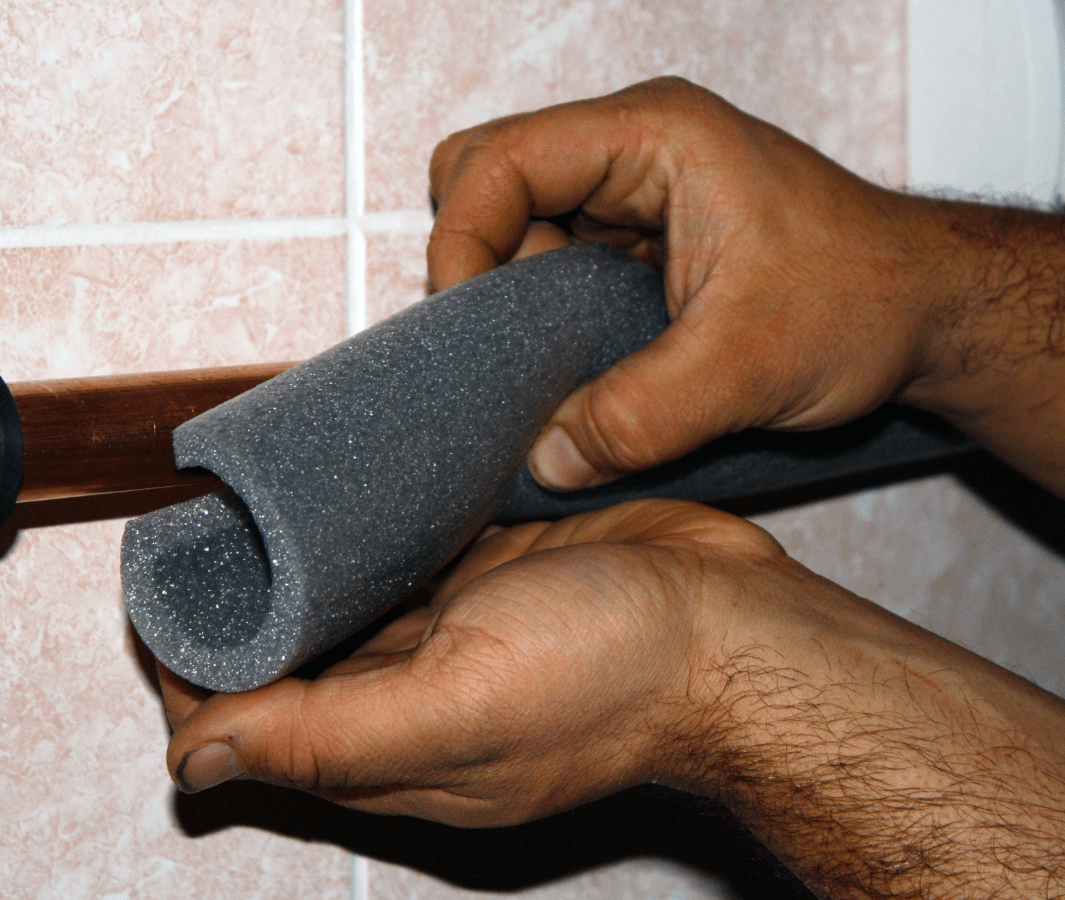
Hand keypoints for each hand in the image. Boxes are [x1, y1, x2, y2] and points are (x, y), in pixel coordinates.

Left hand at [160, 500, 785, 823]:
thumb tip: (193, 768)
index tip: (167, 600)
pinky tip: (338, 495)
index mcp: (391, 751)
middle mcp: (411, 699)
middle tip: (197, 535)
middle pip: (285, 661)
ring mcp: (450, 635)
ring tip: (247, 506)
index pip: (252, 723)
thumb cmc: (616, 673)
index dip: (196, 671)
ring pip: (339, 604)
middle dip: (233, 607)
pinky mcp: (486, 578)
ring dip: (290, 565)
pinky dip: (360, 533)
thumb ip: (327, 740)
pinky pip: (400, 556)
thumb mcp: (460, 711)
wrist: (734, 625)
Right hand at [427, 77, 1064, 495]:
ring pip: (514, 236)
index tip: (464, 328)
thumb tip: (544, 460)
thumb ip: (642, 416)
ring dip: (514, 309)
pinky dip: (545, 329)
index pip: (498, 162)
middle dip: (479, 270)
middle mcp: (630, 156)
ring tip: (553, 373)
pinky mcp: (633, 249)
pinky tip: (576, 374)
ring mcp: (629, 201)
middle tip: (505, 348)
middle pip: (487, 186)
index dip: (459, 242)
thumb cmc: (869, 299)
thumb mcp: (750, 365)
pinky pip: (551, 276)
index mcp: (652, 139)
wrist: (926, 313)